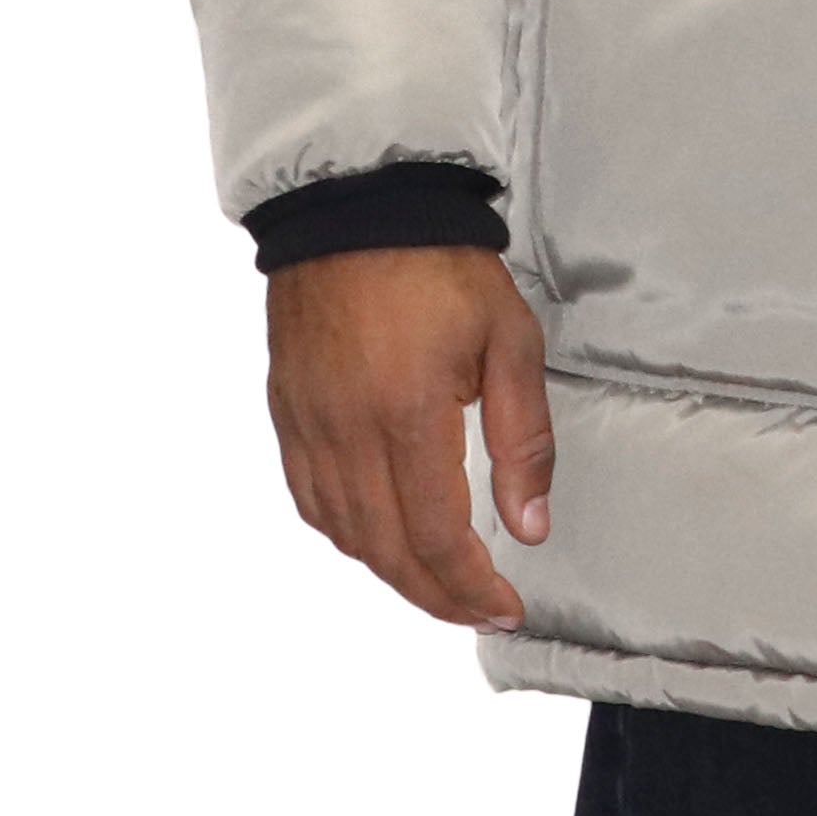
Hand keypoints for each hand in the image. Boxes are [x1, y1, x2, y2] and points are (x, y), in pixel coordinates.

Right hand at [264, 244, 554, 628]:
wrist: (358, 207)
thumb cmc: (441, 267)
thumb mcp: (509, 341)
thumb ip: (523, 440)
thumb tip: (530, 525)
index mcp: (407, 418)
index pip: (437, 538)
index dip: (472, 587)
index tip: (504, 604)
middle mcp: (347, 434)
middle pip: (386, 551)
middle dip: (436, 595)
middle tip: (476, 608)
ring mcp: (308, 426)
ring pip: (343, 533)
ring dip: (391, 571)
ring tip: (437, 582)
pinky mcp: (286, 411)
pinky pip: (310, 498)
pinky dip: (346, 532)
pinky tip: (376, 536)